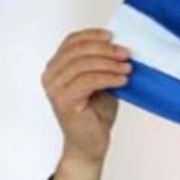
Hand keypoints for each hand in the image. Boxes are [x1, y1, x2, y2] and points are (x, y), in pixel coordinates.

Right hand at [42, 28, 130, 167]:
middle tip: (126, 53)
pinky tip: (123, 79)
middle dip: (104, 49)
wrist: (91, 144)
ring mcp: (55, 88)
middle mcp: (51, 75)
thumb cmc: (96, 114)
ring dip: (109, 63)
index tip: (113, 35)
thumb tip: (120, 47)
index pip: (71, 42)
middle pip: (77, 51)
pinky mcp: (64, 100)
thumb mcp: (102, 83)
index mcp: (57, 66)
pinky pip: (87, 81)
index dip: (91, 35)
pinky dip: (107, 77)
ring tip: (128, 66)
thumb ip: (102, 65)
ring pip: (83, 65)